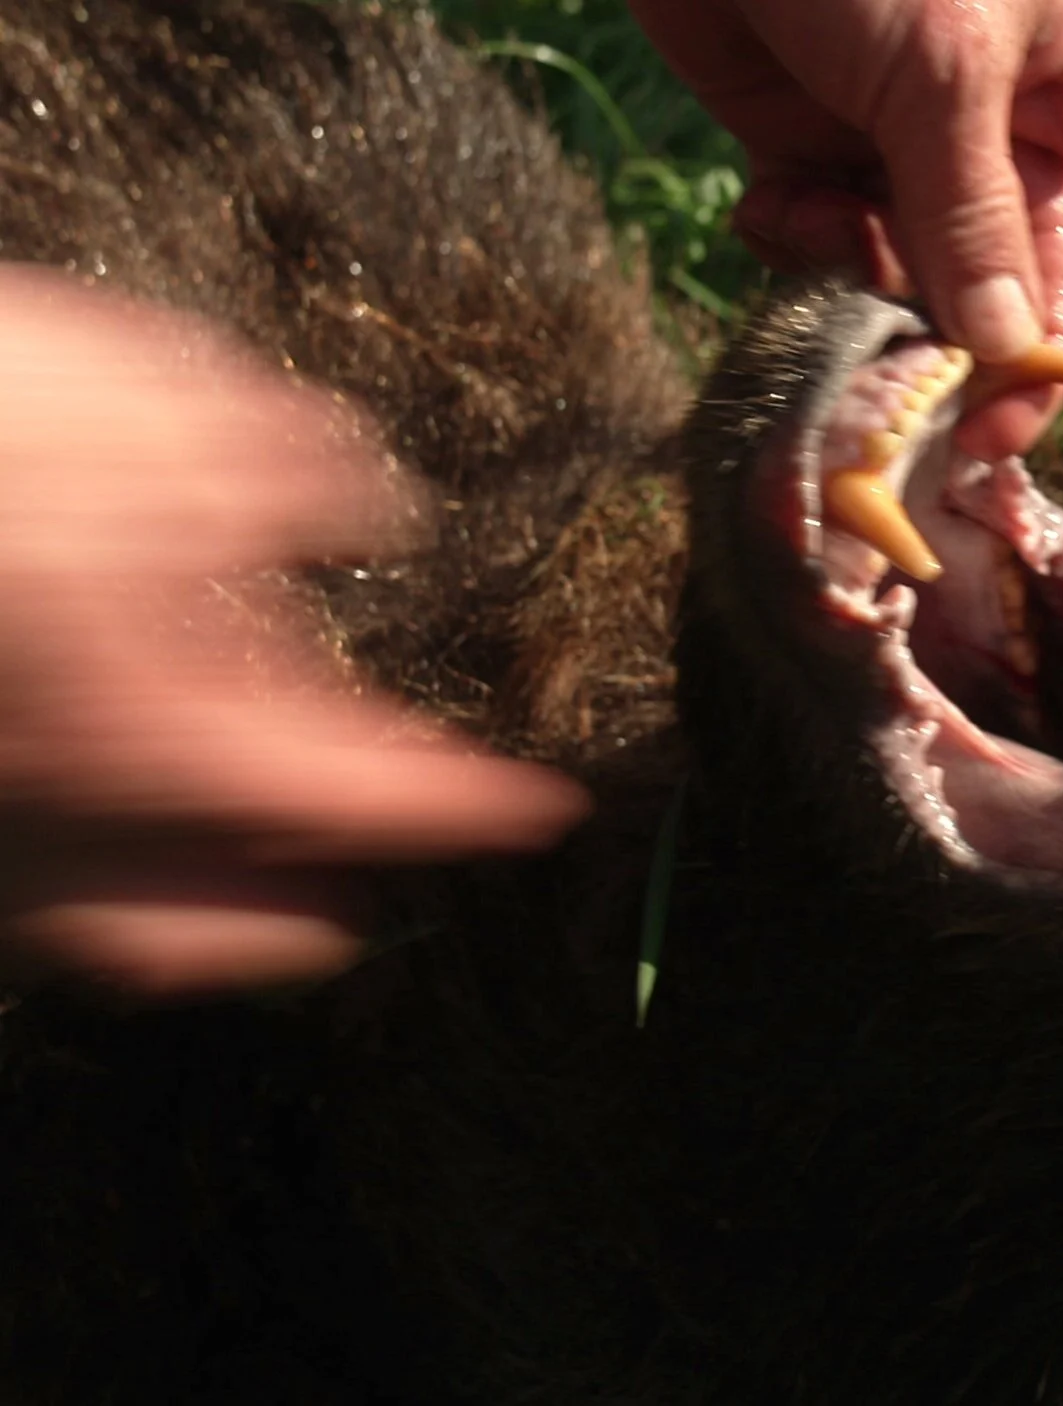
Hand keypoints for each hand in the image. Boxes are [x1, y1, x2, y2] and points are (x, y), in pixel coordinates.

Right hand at [0, 269, 586, 998]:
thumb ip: (281, 472)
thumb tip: (369, 512)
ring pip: (131, 937)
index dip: (460, 807)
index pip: (357, 800)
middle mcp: (66, 816)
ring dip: (235, 919)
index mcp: (158, 723)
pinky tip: (140, 838)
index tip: (537, 809)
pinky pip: (44, 910)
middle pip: (247, 917)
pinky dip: (118, 903)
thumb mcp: (146, 403)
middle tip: (410, 841)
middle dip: (343, 888)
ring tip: (300, 894)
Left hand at [630, 0, 1062, 459]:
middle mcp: (985, 119)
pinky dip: (788, 236)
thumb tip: (1015, 351)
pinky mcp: (797, 125)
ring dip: (848, 274)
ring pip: (886, 258)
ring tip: (813, 223)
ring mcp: (887, 125)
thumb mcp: (944, 73)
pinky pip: (808, 226)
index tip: (992, 427)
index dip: (1034, 346)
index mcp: (1062, 88)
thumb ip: (975, 217)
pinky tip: (766, 204)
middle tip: (888, 380)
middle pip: (973, 273)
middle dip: (926, 320)